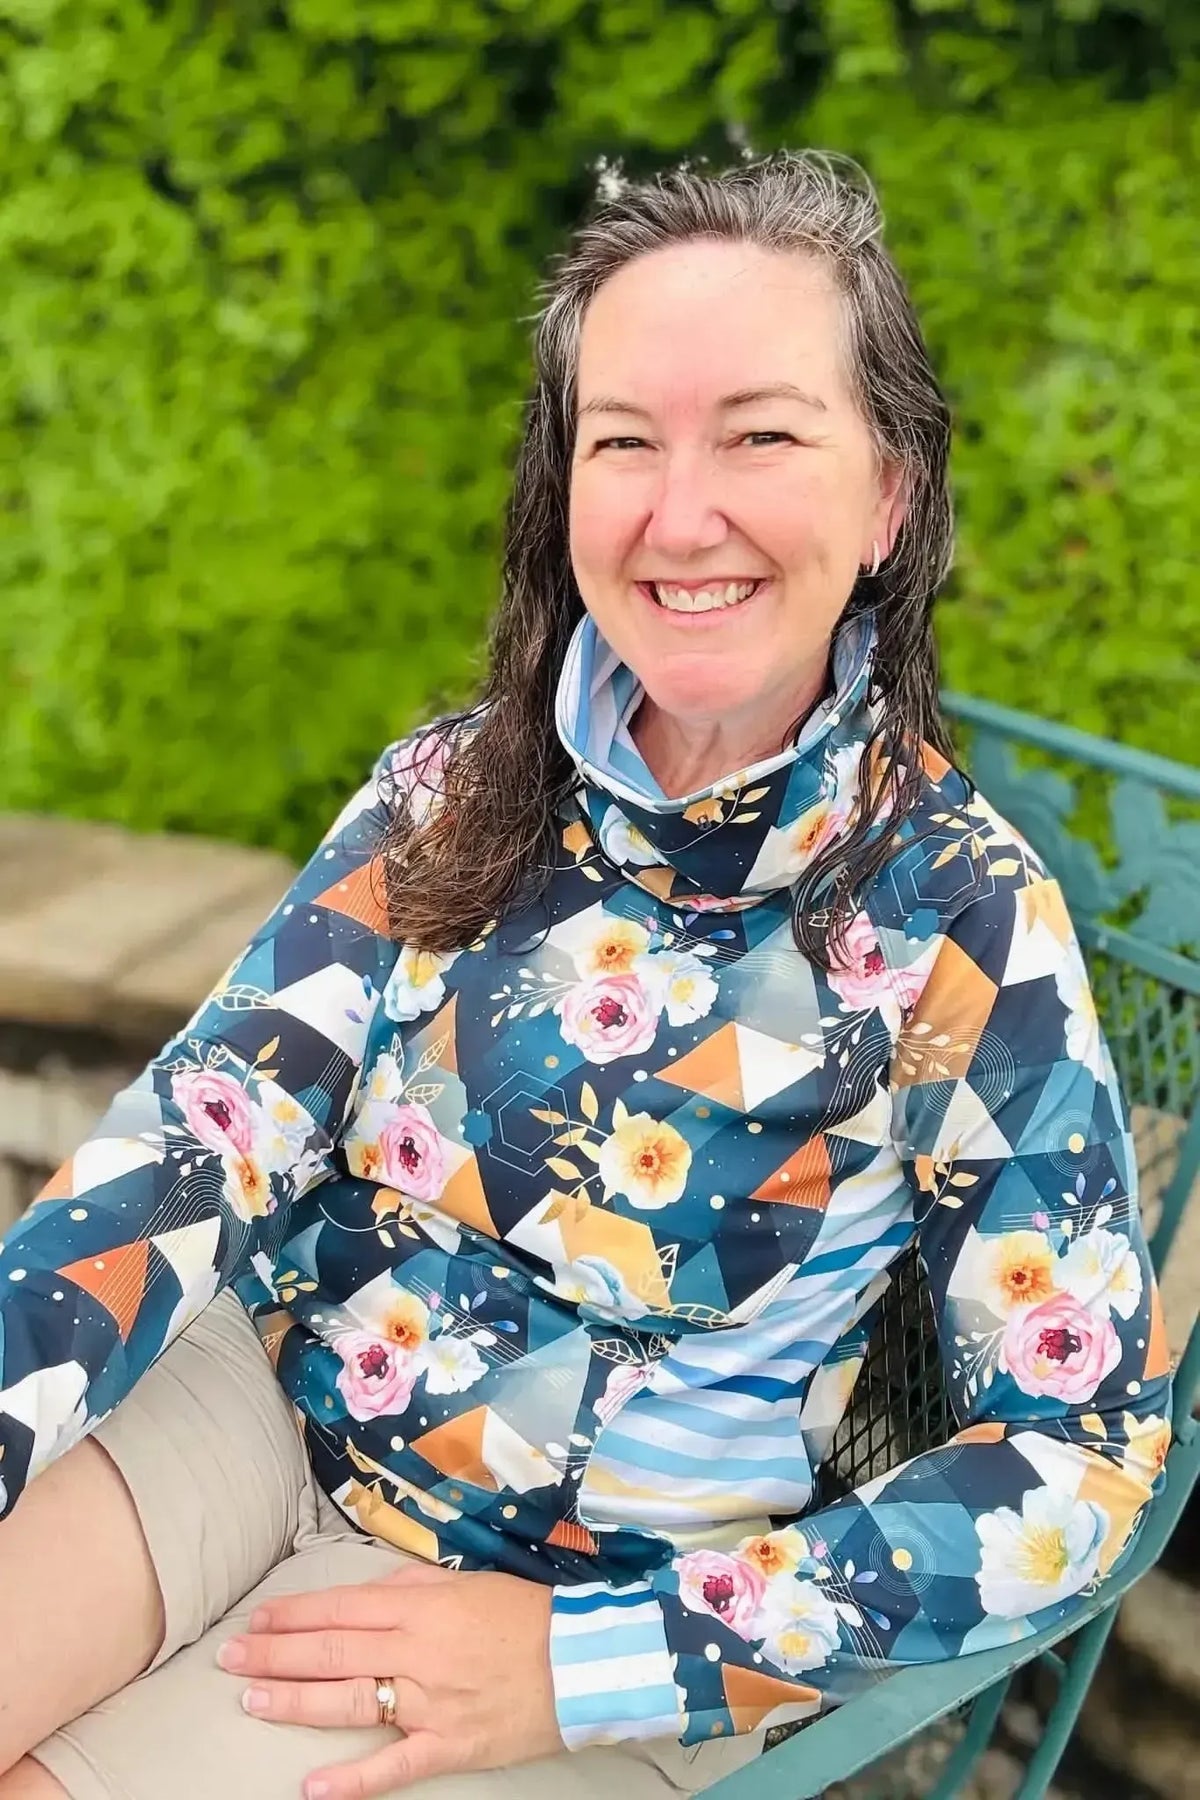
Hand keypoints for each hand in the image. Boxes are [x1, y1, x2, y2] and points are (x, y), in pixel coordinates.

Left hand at [216, 1562, 563, 1797]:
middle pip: (332, 1651)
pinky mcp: (449, 1746)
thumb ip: (411, 1589)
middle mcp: (418, 1652)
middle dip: (276, 1654)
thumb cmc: (527, 1616)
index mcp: (421, 1608)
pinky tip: (312, 1788)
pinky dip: (352, 1781)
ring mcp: (431, 1703)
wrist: (585, 1662)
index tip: (256, 1621)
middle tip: (230, 1659)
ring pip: (350, 1701)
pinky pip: (393, 1766)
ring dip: (295, 1701)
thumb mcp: (467, 1584)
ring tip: (252, 1700)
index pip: (341, 1609)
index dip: (293, 1615)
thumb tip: (364, 1594)